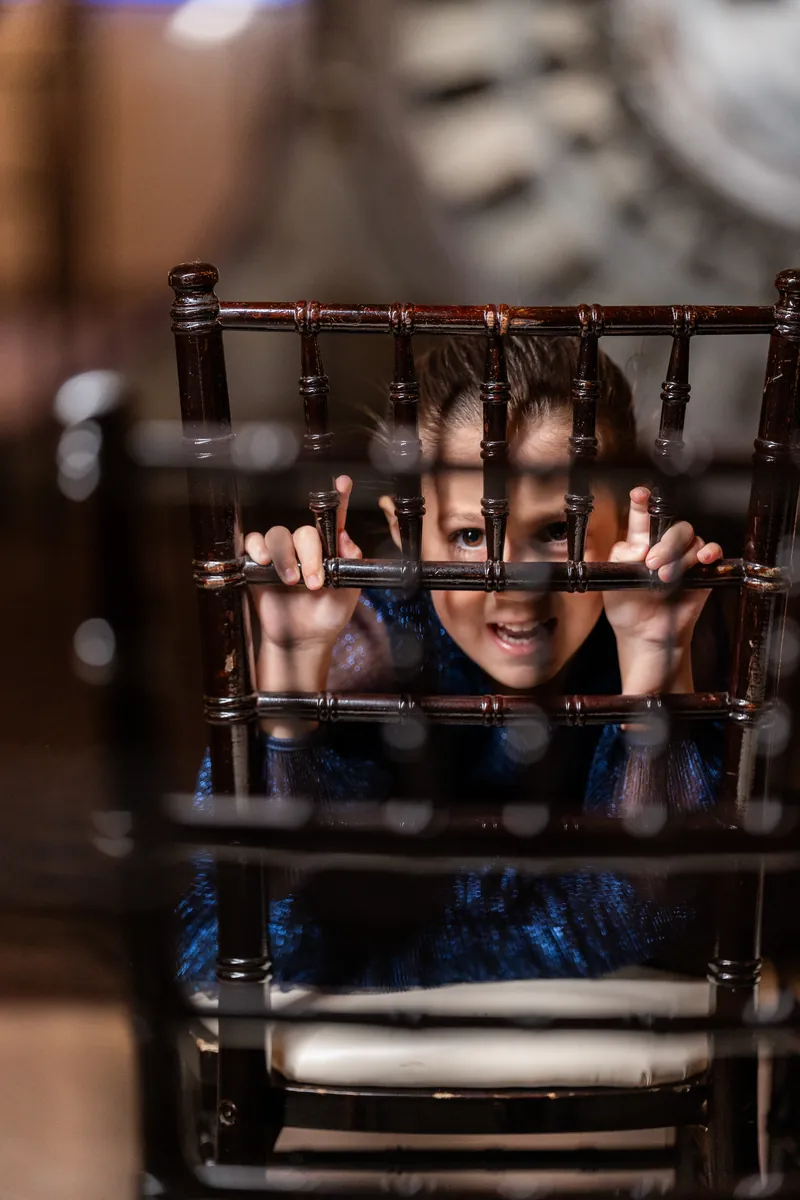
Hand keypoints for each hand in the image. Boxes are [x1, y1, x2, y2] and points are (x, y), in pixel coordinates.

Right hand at [245, 476, 361, 723]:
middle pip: (303, 530)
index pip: (334, 518)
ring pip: (278, 535)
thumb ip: (351, 566)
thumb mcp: (348, 594)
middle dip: (310, 554)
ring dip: (286, 557)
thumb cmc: (327, 617)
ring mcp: (282, 554)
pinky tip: (264, 562)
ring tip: (292, 581)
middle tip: (314, 581)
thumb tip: (345, 539)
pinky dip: (257, 548)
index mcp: (329, 549)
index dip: (339, 498)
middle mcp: (305, 547)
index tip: (343, 482)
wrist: (303, 641)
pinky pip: (253, 542)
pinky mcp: (259, 563)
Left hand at [603, 487, 722, 693]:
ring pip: (691, 538)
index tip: (639, 494)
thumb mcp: (612, 582)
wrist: (646, 635)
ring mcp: (684, 557)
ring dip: (679, 556)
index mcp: (640, 543)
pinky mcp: (702, 571)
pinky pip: (712, 551)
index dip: (641, 502)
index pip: (642, 516)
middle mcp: (664, 545)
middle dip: (664, 544)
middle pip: (672, 527)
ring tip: (665, 578)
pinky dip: (710, 552)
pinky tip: (703, 559)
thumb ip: (620, 559)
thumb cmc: (628, 608)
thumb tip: (639, 546)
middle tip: (651, 564)